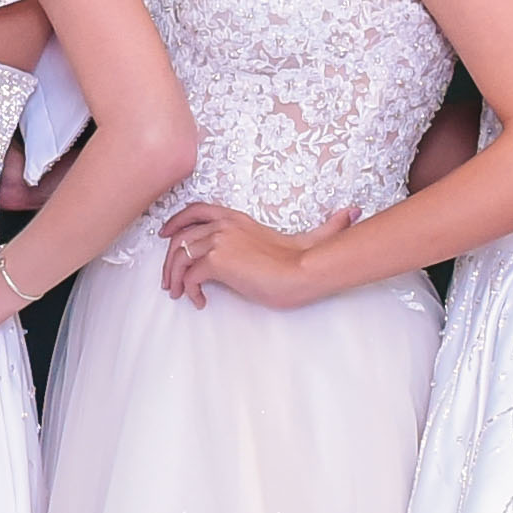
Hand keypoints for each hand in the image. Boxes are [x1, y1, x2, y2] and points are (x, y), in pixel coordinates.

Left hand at [157, 201, 325, 308]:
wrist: (302, 271)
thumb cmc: (300, 261)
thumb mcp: (291, 238)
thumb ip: (301, 228)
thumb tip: (347, 212)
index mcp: (235, 218)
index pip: (195, 211)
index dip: (175, 222)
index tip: (165, 235)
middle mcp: (223, 226)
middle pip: (180, 238)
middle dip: (169, 260)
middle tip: (169, 280)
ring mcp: (218, 242)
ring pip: (179, 257)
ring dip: (174, 277)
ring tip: (178, 293)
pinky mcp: (217, 262)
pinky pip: (190, 277)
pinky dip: (189, 291)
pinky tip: (200, 301)